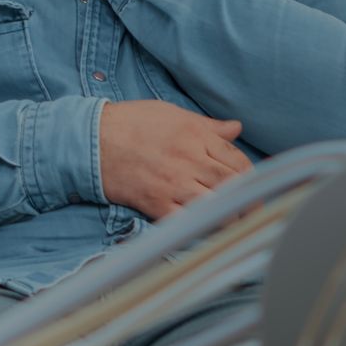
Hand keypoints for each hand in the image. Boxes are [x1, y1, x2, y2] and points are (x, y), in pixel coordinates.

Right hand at [99, 100, 250, 219]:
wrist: (91, 139)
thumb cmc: (130, 122)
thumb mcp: (171, 113)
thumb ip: (207, 125)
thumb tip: (235, 128)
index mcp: (195, 135)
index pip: (237, 159)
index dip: (251, 176)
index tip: (254, 186)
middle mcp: (189, 160)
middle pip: (233, 184)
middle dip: (249, 200)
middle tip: (254, 210)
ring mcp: (173, 183)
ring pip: (217, 206)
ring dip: (232, 218)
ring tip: (238, 223)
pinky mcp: (156, 203)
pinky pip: (187, 222)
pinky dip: (202, 229)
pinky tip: (208, 231)